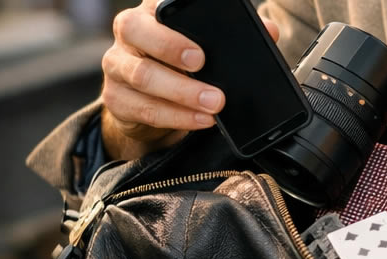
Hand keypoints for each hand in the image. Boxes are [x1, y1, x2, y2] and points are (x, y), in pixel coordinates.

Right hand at [100, 0, 278, 159]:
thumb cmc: (180, 64)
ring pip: (142, 75)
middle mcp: (129, 32)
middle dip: (170, 47)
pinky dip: (177, 117)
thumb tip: (270, 31)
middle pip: (136, 31)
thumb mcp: (207, 46)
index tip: (198, 34)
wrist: (149, 103)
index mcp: (153, 12)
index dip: (172, 12)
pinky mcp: (115, 98)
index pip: (157, 2)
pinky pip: (144, 108)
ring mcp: (117, 65)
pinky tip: (200, 119)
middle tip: (201, 63)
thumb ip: (235, 36)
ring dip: (182, 92)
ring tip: (213, 102)